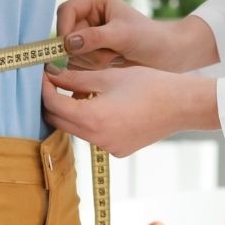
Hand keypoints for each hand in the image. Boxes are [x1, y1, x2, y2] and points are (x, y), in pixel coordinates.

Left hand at [41, 63, 216, 156]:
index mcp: (92, 119)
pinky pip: (95, 136)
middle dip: (52, 101)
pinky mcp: (118, 150)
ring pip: (76, 129)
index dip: (43, 88)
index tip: (42, 74)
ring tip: (79, 90)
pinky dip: (91, 121)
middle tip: (53, 81)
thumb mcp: (108, 76)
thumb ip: (75, 77)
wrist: (182, 105)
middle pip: (59, 121)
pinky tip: (102, 105)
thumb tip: (50, 74)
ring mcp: (108, 148)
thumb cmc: (149, 85)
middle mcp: (96, 139)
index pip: (53, 105)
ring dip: (72, 111)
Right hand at [57, 0, 168, 69]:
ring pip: (71, 52)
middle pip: (66, 35)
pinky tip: (113, 62)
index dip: (64, 29)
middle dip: (86, 51)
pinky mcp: (89, 49)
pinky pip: (77, 63)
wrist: (165, 54)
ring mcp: (87, 32)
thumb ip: (95, 37)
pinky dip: (92, 67)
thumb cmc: (149, 38)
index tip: (71, 49)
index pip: (66, 11)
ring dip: (92, 60)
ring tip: (116, 56)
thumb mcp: (123, 35)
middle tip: (111, 55)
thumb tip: (67, 42)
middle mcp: (88, 13)